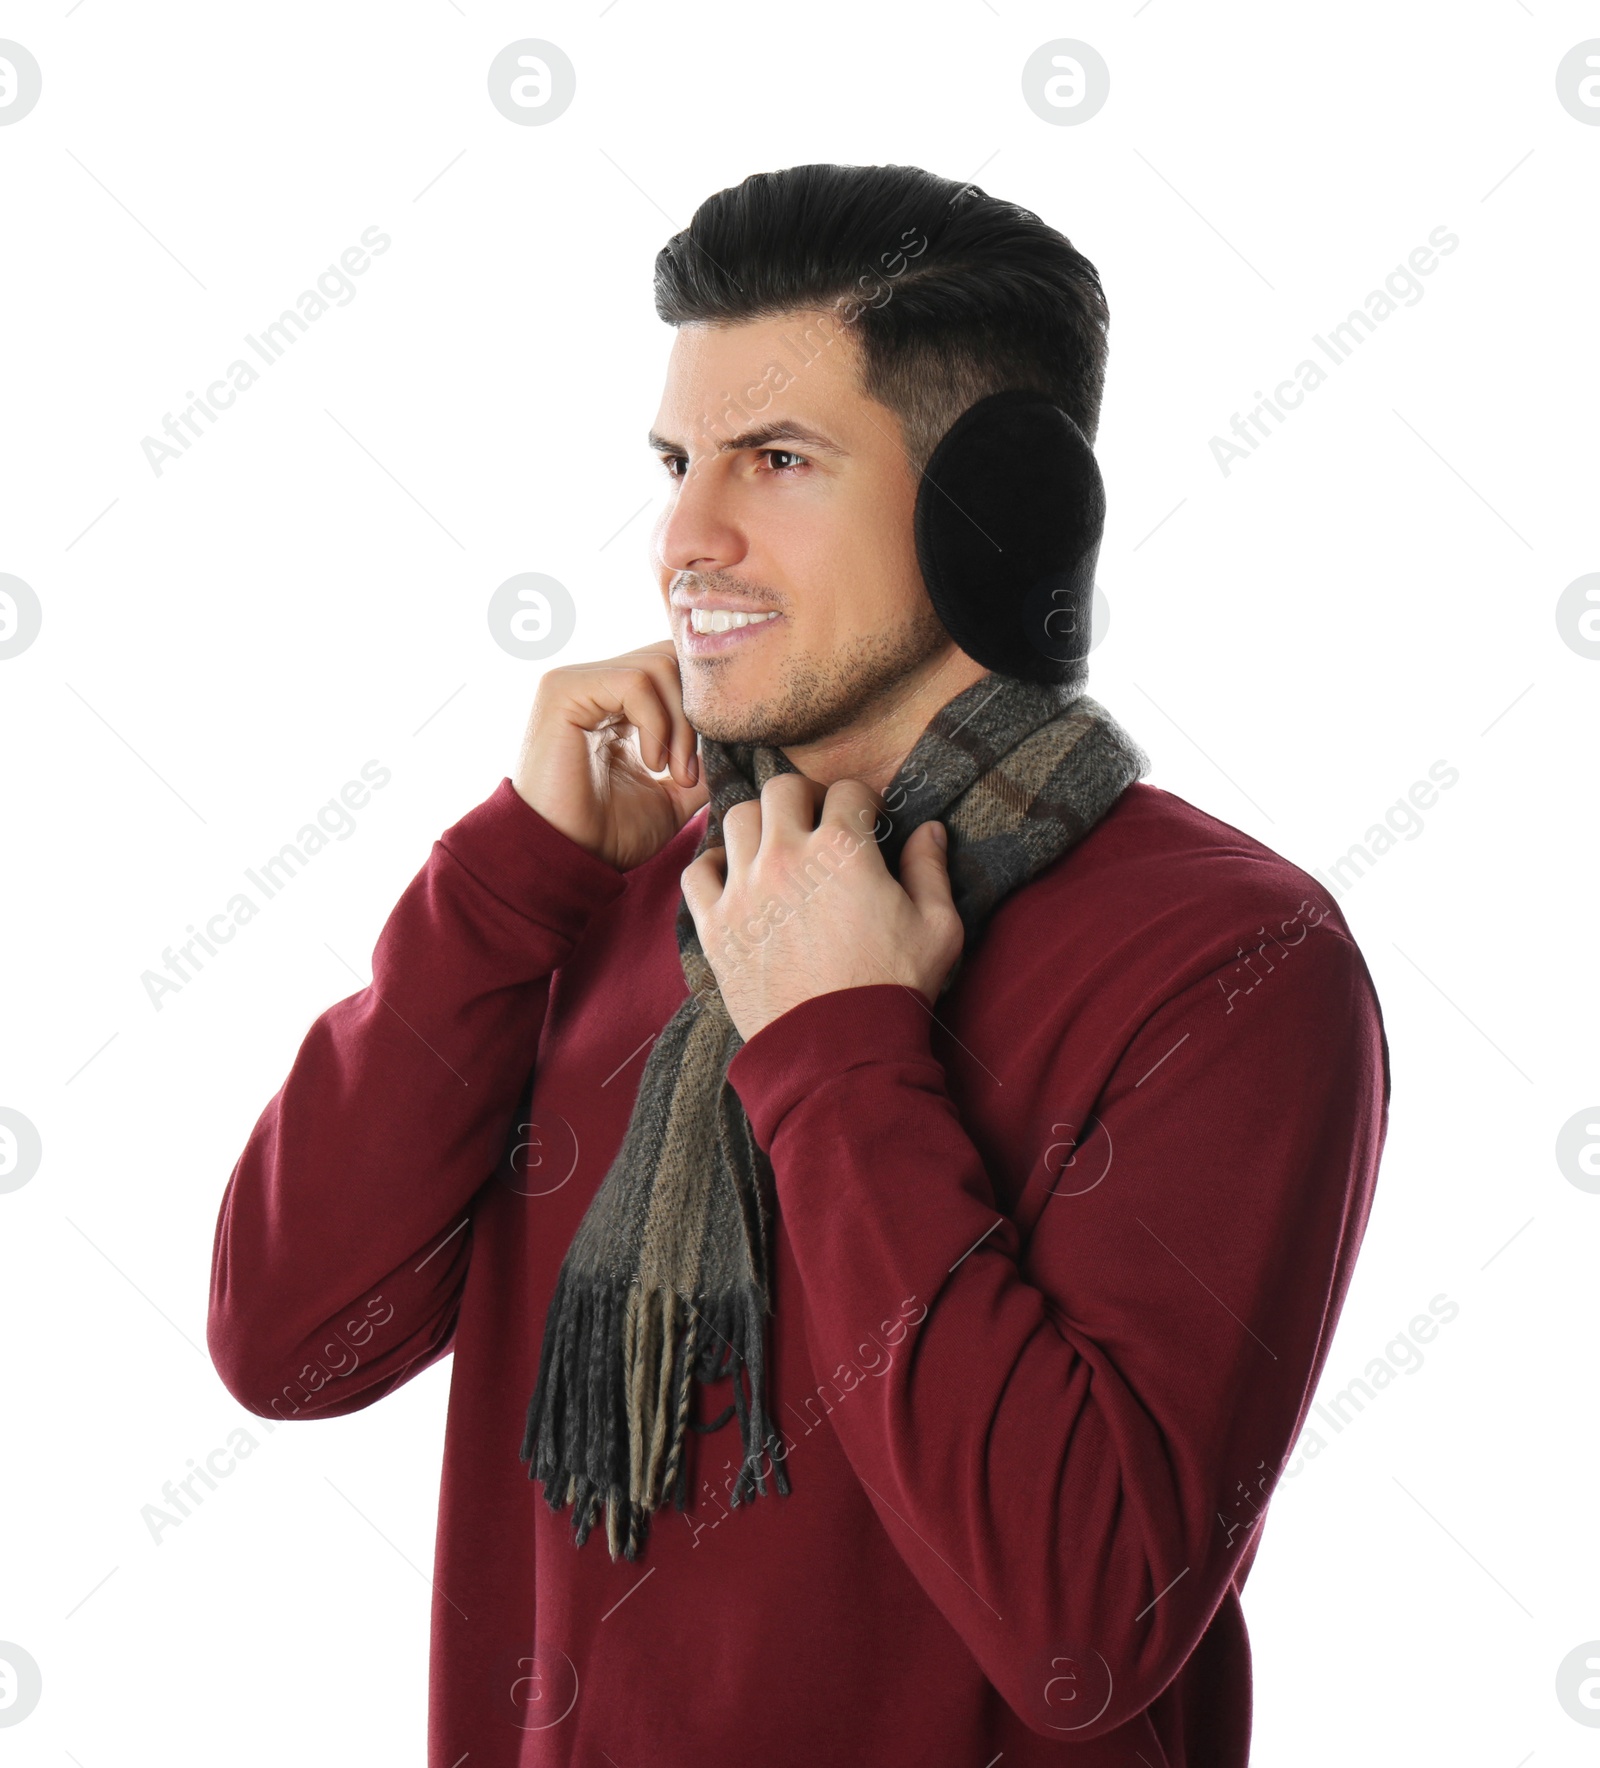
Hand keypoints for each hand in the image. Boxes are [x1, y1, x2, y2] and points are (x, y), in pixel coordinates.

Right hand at [513, 639, 709, 870]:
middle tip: (690, 771)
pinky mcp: (564, 689)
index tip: (703, 768)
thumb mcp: (672, 798)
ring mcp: (578, 681)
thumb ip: (701, 764)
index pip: (676, 670)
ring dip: (680, 724)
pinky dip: (656, 722)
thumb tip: (739, 742)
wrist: (566, 859)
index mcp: (618, 704)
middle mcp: (597, 684)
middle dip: (695, 714)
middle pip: (673, 658)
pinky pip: (635, 681)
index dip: (702, 711)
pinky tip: (651, 763)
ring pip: (660, 666)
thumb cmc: (608, 835)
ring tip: (671, 772)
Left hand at [680, 774, 963, 1040]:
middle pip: (782, 789)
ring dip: (759, 826)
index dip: (862, 802)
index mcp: (842, 849)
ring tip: (776, 849)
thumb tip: (929, 830)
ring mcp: (744, 888)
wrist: (839, 1048)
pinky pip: (697, 871)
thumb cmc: (893, 985)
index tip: (866, 823)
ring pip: (736, 819)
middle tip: (818, 825)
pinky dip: (712, 868)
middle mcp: (786, 856)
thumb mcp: (937, 927)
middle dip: (805, 799)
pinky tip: (735, 880)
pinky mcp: (716, 924)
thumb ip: (931, 870)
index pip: (847, 790)